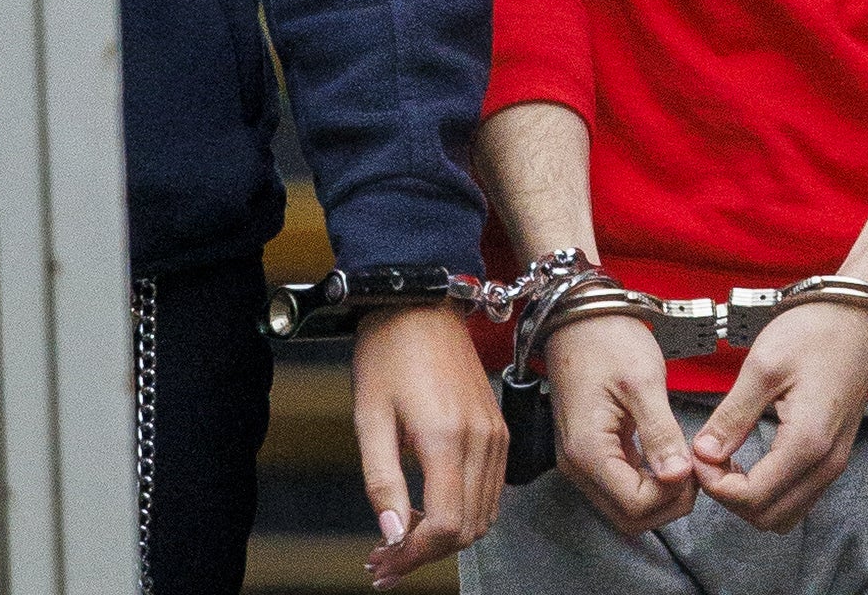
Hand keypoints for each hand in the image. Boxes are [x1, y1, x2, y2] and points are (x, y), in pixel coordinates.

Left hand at [352, 304, 507, 587]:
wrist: (421, 304)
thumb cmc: (388, 353)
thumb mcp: (370, 417)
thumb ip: (382, 480)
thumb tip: (391, 533)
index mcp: (447, 438)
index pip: (446, 525)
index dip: (413, 556)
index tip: (382, 563)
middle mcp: (481, 440)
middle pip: (467, 528)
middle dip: (425, 554)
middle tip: (384, 561)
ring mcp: (495, 434)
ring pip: (482, 515)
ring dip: (445, 537)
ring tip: (401, 540)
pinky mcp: (498, 428)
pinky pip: (490, 490)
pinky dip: (463, 512)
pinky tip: (428, 509)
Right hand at [546, 313, 697, 534]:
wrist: (579, 317)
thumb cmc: (607, 340)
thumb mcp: (642, 381)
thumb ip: (661, 433)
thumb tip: (679, 476)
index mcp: (589, 450)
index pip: (636, 505)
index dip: (672, 494)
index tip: (694, 466)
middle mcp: (579, 465)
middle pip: (629, 517)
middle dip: (668, 503)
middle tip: (695, 470)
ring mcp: (582, 461)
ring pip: (625, 507)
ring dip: (660, 496)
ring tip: (684, 463)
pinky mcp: (592, 452)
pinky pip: (621, 486)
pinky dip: (649, 483)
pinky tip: (668, 459)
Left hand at [690, 301, 867, 532]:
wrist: (860, 316)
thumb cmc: (815, 331)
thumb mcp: (763, 367)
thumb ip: (732, 416)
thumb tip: (702, 453)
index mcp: (807, 442)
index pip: (752, 497)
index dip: (715, 484)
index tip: (698, 453)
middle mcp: (826, 463)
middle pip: (768, 517)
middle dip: (730, 496)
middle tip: (709, 458)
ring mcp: (834, 462)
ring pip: (785, 514)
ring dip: (750, 498)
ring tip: (728, 460)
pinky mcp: (834, 455)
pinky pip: (799, 497)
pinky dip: (770, 491)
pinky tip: (751, 460)